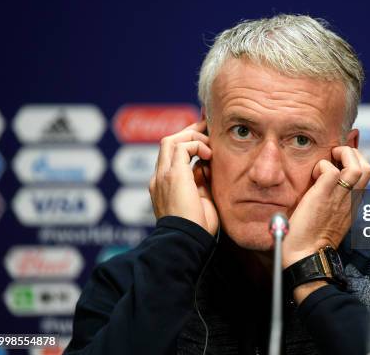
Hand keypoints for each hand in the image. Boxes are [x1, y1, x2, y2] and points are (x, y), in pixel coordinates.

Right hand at [148, 120, 217, 234]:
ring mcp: (162, 176)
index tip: (204, 139)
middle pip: (168, 143)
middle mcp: (159, 178)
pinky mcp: (172, 175)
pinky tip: (209, 156)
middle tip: (207, 128)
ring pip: (171, 140)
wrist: (187, 241)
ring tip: (210, 145)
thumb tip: (206, 166)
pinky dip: (197, 146)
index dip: (187, 144)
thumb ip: (200, 182)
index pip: (172, 156)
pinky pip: (182, 147)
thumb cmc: (197, 228)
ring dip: (193, 137)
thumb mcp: (200, 200)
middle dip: (189, 132)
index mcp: (164, 186)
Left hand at [282, 146, 369, 267]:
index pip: (365, 175)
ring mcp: (339, 198)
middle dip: (353, 154)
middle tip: (335, 156)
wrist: (306, 258)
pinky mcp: (324, 196)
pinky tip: (313, 176)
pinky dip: (322, 166)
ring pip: (357, 166)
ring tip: (328, 160)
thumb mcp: (329, 220)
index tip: (340, 160)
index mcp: (352, 205)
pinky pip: (331, 170)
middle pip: (368, 168)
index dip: (356, 162)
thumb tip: (321, 189)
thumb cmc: (310, 243)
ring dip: (342, 155)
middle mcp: (351, 200)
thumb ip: (332, 205)